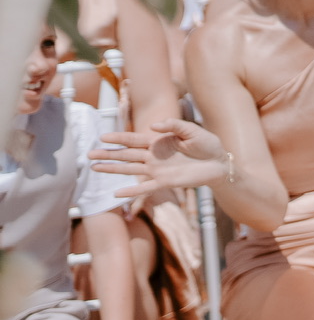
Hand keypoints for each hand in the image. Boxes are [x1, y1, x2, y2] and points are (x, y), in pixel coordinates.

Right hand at [91, 120, 228, 197]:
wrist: (219, 163)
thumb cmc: (207, 144)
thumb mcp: (192, 130)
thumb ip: (174, 125)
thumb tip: (154, 125)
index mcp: (158, 142)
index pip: (134, 139)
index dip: (118, 138)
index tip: (102, 137)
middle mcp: (154, 156)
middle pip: (126, 155)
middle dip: (108, 154)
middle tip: (88, 154)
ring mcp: (157, 170)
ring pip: (130, 170)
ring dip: (112, 169)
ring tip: (94, 169)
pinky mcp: (165, 182)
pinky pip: (145, 188)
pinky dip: (131, 192)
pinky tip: (116, 194)